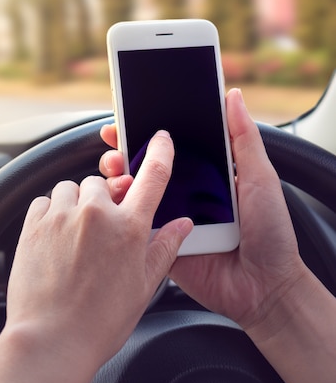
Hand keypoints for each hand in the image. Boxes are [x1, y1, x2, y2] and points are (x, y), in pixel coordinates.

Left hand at [0, 130, 192, 382]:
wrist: (51, 338)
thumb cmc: (99, 320)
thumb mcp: (144, 286)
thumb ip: (165, 248)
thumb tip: (183, 224)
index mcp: (130, 228)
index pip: (153, 176)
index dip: (159, 152)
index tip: (159, 139)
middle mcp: (96, 214)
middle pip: (104, 183)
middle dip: (105, 199)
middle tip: (103, 227)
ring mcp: (63, 216)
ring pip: (72, 188)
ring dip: (76, 204)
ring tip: (76, 235)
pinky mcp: (34, 224)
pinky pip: (45, 200)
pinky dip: (51, 212)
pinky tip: (55, 238)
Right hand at [99, 88, 305, 332]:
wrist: (264, 286)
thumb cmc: (269, 232)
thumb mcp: (260, 178)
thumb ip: (243, 138)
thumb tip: (232, 96)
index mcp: (202, 175)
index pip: (167, 148)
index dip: (144, 132)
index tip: (124, 120)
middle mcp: (181, 194)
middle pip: (142, 169)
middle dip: (121, 155)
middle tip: (113, 150)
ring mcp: (168, 219)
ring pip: (133, 195)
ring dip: (117, 182)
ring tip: (118, 177)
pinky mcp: (159, 244)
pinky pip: (135, 226)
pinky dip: (121, 214)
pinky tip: (119, 205)